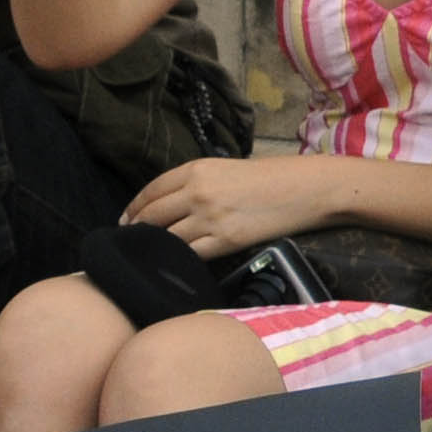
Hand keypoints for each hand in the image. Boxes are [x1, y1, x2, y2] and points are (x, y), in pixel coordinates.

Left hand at [119, 149, 330, 256]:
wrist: (305, 189)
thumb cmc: (271, 177)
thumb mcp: (227, 169)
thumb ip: (197, 182)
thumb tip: (172, 203)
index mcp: (197, 169)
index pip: (152, 190)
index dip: (134, 206)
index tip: (126, 218)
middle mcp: (198, 192)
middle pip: (152, 215)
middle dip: (137, 229)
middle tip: (130, 240)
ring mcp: (211, 218)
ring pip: (167, 237)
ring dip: (156, 247)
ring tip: (150, 254)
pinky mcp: (226, 240)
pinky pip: (191, 254)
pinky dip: (180, 259)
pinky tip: (175, 263)